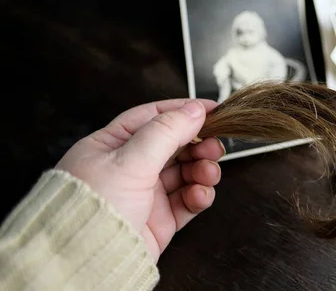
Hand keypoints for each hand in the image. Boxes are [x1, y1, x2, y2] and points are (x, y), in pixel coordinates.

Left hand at [55, 99, 224, 261]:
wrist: (85, 264)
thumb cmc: (90, 210)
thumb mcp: (129, 160)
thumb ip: (165, 131)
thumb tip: (193, 110)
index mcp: (113, 145)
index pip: (154, 116)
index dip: (184, 111)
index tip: (211, 109)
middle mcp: (129, 168)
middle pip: (175, 145)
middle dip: (198, 143)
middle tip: (213, 145)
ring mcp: (145, 194)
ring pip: (186, 172)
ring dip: (202, 169)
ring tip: (208, 173)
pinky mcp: (159, 219)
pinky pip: (188, 200)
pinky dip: (200, 195)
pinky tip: (200, 194)